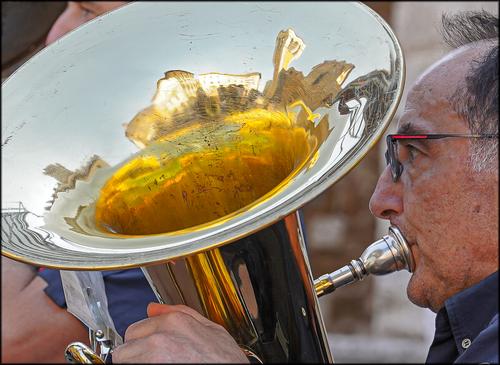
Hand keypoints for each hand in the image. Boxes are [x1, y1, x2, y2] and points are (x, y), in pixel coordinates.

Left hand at [112, 303, 248, 362]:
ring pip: (124, 361)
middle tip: (154, 362)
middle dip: (136, 355)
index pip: (136, 329)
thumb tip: (153, 308)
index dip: (143, 343)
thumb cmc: (225, 361)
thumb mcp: (212, 329)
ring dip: (136, 364)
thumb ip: (181, 313)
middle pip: (126, 347)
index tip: (149, 352)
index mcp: (174, 322)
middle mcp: (159, 337)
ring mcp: (152, 358)